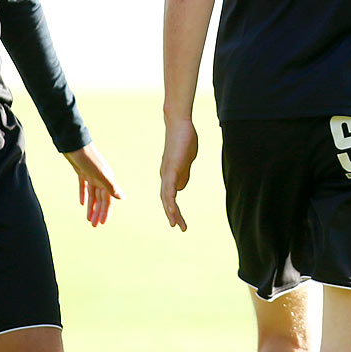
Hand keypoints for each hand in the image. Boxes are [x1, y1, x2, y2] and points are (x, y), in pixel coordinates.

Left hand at [63, 142, 122, 226]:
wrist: (74, 143)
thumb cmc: (87, 158)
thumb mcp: (99, 174)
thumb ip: (111, 186)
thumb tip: (123, 198)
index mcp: (107, 179)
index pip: (108, 199)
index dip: (105, 212)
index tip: (102, 223)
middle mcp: (101, 178)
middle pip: (100, 199)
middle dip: (98, 212)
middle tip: (94, 225)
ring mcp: (91, 175)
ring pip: (93, 195)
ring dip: (91, 207)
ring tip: (88, 219)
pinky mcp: (82, 172)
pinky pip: (84, 186)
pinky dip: (84, 195)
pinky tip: (82, 203)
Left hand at [159, 117, 197, 231]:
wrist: (179, 124)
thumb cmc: (184, 139)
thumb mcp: (186, 160)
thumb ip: (183, 173)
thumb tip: (180, 188)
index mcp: (169, 174)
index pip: (169, 195)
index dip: (173, 208)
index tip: (178, 220)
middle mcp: (165, 175)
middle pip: (166, 199)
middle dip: (172, 215)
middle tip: (177, 227)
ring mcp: (167, 173)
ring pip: (166, 198)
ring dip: (171, 212)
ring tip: (176, 225)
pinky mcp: (171, 169)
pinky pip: (169, 189)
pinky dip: (170, 201)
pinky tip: (172, 211)